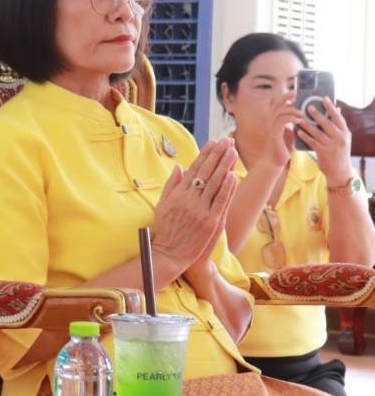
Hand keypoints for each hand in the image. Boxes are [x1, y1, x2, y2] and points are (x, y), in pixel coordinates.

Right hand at [151, 138, 237, 282]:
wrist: (170, 254)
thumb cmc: (166, 231)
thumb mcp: (163, 206)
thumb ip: (171, 186)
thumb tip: (179, 168)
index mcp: (177, 195)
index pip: (194, 170)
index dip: (204, 155)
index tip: (213, 142)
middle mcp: (188, 200)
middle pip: (206, 173)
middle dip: (217, 155)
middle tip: (227, 141)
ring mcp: (200, 210)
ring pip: (215, 183)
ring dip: (225, 166)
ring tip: (233, 151)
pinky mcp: (211, 221)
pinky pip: (221, 201)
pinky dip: (227, 187)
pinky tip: (233, 174)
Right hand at [261, 96, 298, 170]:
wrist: (276, 161)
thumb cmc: (286, 147)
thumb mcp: (294, 132)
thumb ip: (299, 123)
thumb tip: (312, 116)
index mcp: (275, 119)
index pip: (278, 102)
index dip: (286, 96)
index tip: (298, 93)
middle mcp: (271, 120)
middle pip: (276, 102)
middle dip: (288, 97)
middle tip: (299, 95)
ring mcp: (271, 126)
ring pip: (280, 111)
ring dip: (293, 110)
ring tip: (303, 113)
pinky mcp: (273, 133)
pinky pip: (282, 121)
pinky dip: (292, 119)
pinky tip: (300, 121)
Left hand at [297, 100, 354, 184]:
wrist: (339, 171)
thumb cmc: (339, 152)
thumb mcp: (342, 139)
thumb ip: (338, 126)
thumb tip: (336, 109)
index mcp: (345, 133)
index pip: (338, 117)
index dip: (331, 107)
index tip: (324, 98)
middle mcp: (340, 138)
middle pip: (327, 123)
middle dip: (316, 114)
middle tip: (307, 107)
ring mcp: (332, 146)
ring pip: (317, 132)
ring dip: (307, 125)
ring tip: (299, 119)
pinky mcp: (324, 152)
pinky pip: (312, 142)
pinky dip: (305, 136)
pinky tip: (298, 131)